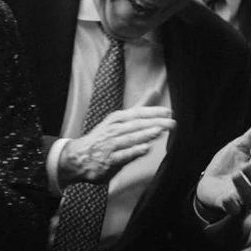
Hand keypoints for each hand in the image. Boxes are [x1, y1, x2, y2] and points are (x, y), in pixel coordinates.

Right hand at [59, 105, 175, 184]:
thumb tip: (155, 90)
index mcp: (117, 119)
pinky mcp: (109, 160)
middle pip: (136, 125)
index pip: (137, 113)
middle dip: (155, 123)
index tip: (169, 112)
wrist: (78, 157)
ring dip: (145, 134)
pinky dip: (134, 151)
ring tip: (159, 131)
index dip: (153, 112)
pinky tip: (145, 149)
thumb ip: (139, 107)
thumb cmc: (104, 136)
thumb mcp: (119, 118)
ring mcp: (111, 145)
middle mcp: (114, 130)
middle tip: (172, 123)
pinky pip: (123, 155)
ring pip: (130, 138)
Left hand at [197, 118, 250, 216]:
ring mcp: (240, 196)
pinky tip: (227, 197)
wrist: (207, 180)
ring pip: (249, 196)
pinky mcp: (227, 205)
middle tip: (244, 166)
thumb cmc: (226, 164)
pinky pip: (233, 209)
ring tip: (235, 175)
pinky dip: (231, 205)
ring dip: (243, 186)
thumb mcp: (238, 147)